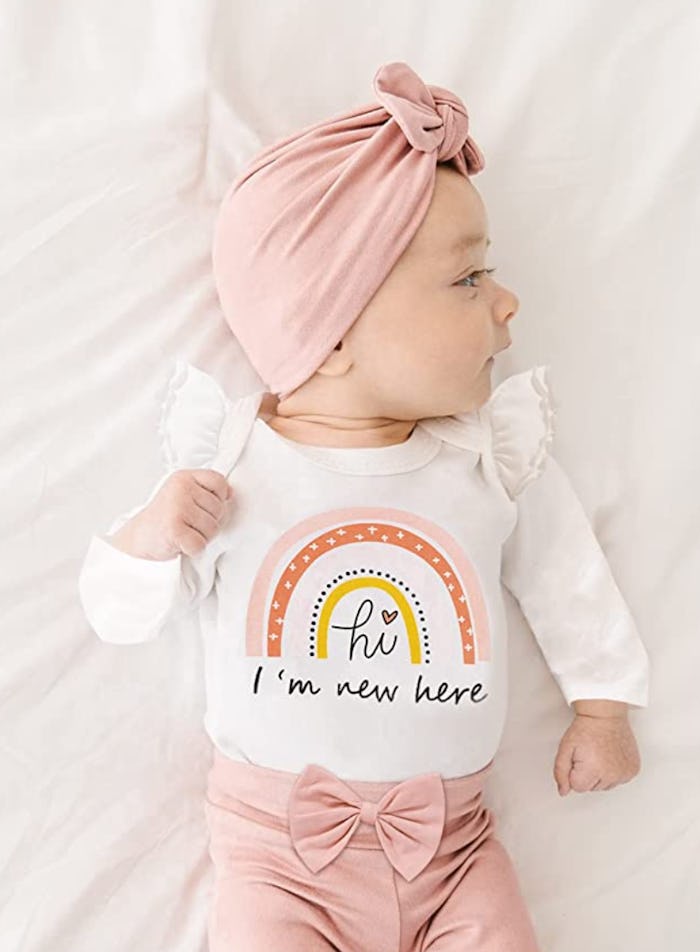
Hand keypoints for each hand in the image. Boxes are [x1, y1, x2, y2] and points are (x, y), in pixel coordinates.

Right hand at [108, 469, 233, 560]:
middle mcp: (180, 489)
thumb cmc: (165, 518)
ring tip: (183, 532)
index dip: (220, 498)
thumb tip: (231, 493)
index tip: (204, 507)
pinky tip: (179, 543)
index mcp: (184, 477)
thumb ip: (206, 491)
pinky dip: (192, 549)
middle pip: (220, 510)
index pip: (219, 482)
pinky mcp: (173, 528)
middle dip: (208, 523)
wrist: (139, 538)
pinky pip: (200, 544)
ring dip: (201, 537)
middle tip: (188, 525)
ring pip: (213, 529)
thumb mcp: (183, 495)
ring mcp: (177, 507)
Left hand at [553, 713, 640, 795]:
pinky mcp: (633, 770)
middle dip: (587, 774)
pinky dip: (613, 771)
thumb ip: (560, 772)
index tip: (578, 757)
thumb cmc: (586, 728)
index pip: (578, 787)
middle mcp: (612, 774)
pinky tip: (610, 756)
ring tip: (599, 754)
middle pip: (592, 788)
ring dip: (601, 774)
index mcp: (593, 770)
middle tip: (589, 754)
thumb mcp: (565, 748)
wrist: (606, 715)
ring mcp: (625, 773)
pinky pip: (619, 780)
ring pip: (605, 786)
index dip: (574, 772)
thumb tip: (563, 791)